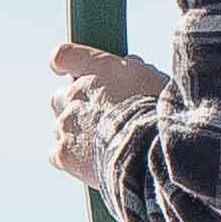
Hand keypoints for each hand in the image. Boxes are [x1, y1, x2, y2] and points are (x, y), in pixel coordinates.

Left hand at [42, 41, 172, 191]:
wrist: (153, 152)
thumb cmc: (161, 115)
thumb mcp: (155, 80)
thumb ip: (135, 70)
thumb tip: (130, 64)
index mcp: (98, 69)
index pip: (64, 56)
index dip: (64, 64)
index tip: (66, 71)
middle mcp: (75, 94)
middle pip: (60, 97)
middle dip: (76, 107)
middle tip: (100, 121)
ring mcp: (66, 124)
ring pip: (61, 128)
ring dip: (76, 135)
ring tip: (104, 148)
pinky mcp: (63, 154)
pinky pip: (59, 156)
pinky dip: (72, 161)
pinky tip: (94, 166)